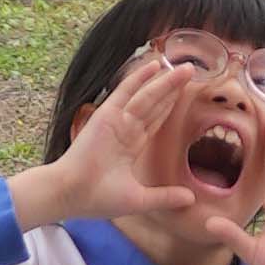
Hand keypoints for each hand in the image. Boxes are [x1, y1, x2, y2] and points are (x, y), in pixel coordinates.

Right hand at [19, 45, 209, 238]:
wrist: (72, 193)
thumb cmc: (98, 198)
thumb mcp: (139, 199)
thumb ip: (165, 197)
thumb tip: (191, 199)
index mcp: (131, 146)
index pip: (155, 121)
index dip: (170, 107)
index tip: (186, 94)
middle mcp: (125, 130)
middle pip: (155, 105)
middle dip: (173, 89)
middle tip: (191, 71)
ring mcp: (116, 120)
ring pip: (147, 96)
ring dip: (166, 81)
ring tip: (186, 67)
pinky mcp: (106, 114)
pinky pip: (125, 92)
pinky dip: (138, 77)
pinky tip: (154, 65)